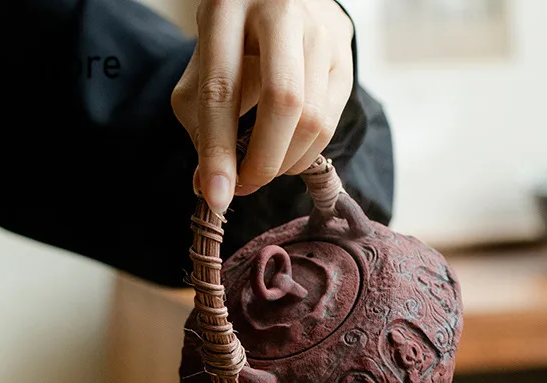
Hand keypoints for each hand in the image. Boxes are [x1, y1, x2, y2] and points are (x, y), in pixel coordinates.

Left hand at [171, 0, 354, 217]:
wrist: (275, 0)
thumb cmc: (230, 43)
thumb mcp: (201, 72)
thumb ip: (201, 126)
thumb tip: (212, 188)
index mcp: (227, 8)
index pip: (223, 90)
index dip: (219, 151)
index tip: (216, 198)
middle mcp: (281, 9)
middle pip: (283, 102)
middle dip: (263, 162)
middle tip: (245, 185)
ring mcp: (321, 29)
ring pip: (313, 118)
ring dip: (285, 162)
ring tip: (264, 166)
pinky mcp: (345, 52)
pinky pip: (331, 120)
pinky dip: (305, 152)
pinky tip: (286, 150)